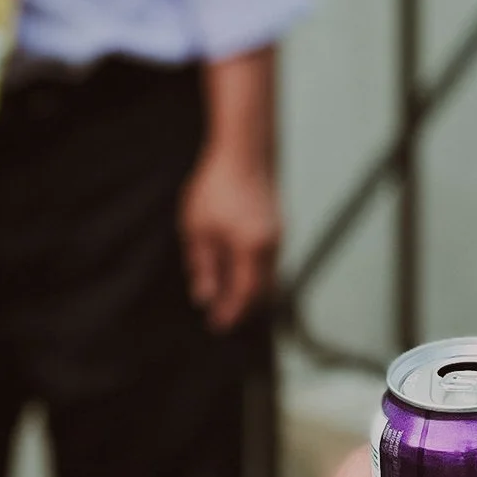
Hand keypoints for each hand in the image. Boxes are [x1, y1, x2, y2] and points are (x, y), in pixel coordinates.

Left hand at [179, 141, 281, 331]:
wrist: (243, 150)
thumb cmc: (217, 187)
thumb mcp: (198, 229)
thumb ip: (204, 266)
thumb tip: (205, 296)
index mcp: (252, 250)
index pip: (246, 295)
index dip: (232, 313)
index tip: (217, 326)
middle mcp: (271, 246)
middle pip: (262, 290)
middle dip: (243, 306)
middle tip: (223, 316)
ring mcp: (278, 234)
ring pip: (267, 274)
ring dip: (249, 288)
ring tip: (227, 295)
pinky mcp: (277, 224)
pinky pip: (268, 258)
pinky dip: (254, 271)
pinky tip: (236, 268)